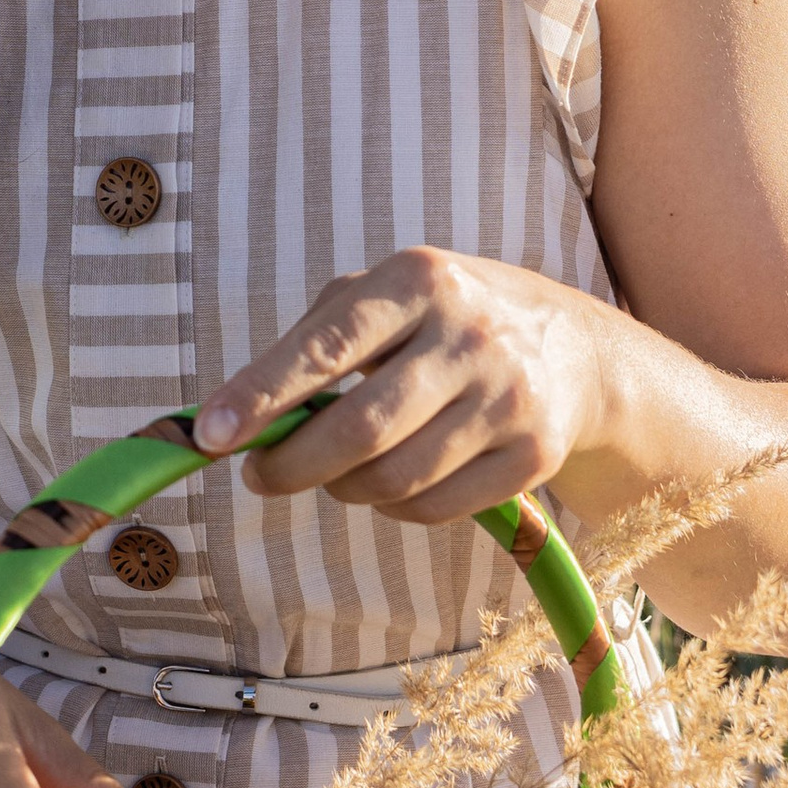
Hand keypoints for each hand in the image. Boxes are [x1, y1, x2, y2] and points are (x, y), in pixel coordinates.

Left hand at [192, 248, 615, 524]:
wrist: (577, 349)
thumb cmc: (449, 319)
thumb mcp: (391, 293)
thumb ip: (315, 337)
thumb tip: (235, 412)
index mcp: (420, 280)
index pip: (327, 347)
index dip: (261, 395)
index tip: (209, 435)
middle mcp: (470, 334)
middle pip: (360, 430)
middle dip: (292, 464)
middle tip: (260, 475)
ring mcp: (508, 397)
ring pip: (394, 479)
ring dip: (343, 488)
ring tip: (333, 473)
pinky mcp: (534, 455)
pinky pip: (434, 508)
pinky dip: (394, 508)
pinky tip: (390, 485)